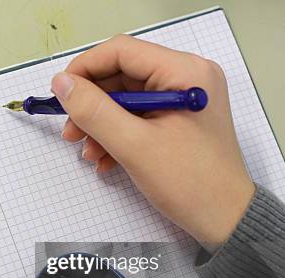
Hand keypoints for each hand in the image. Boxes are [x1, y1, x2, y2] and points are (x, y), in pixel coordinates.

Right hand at [51, 35, 254, 249]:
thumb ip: (94, 111)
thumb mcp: (134, 145)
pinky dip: (116, 135)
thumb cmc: (188, 182)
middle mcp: (185, 77)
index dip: (84, 69)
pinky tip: (105, 159)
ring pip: (125, 99)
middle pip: (121, 76)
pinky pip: (137, 116)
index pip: (121, 51)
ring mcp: (182, 99)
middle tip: (71, 133)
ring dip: (100, 124)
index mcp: (183, 72)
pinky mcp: (177, 119)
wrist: (224, 219)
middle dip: (91, 105)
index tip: (60, 95)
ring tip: (88, 153)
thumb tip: (61, 82)